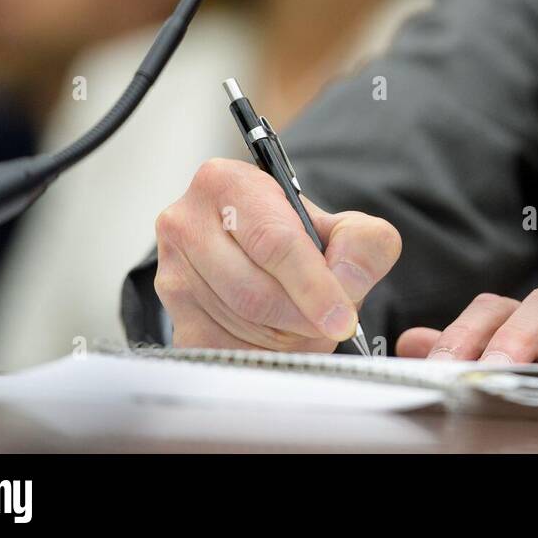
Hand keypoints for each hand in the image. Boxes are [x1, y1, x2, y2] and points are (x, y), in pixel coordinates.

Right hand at [154, 158, 401, 351]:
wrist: (263, 254)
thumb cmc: (301, 237)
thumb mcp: (348, 228)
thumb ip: (365, 245)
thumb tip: (347, 283)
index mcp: (227, 183)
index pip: (273, 243)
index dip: (313, 286)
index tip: (341, 317)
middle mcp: (187, 223)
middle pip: (254, 291)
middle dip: (302, 318)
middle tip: (331, 324)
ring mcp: (173, 272)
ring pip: (239, 324)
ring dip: (285, 338)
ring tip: (306, 324)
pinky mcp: (173, 316)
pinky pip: (222, 351)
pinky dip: (262, 354)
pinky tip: (280, 338)